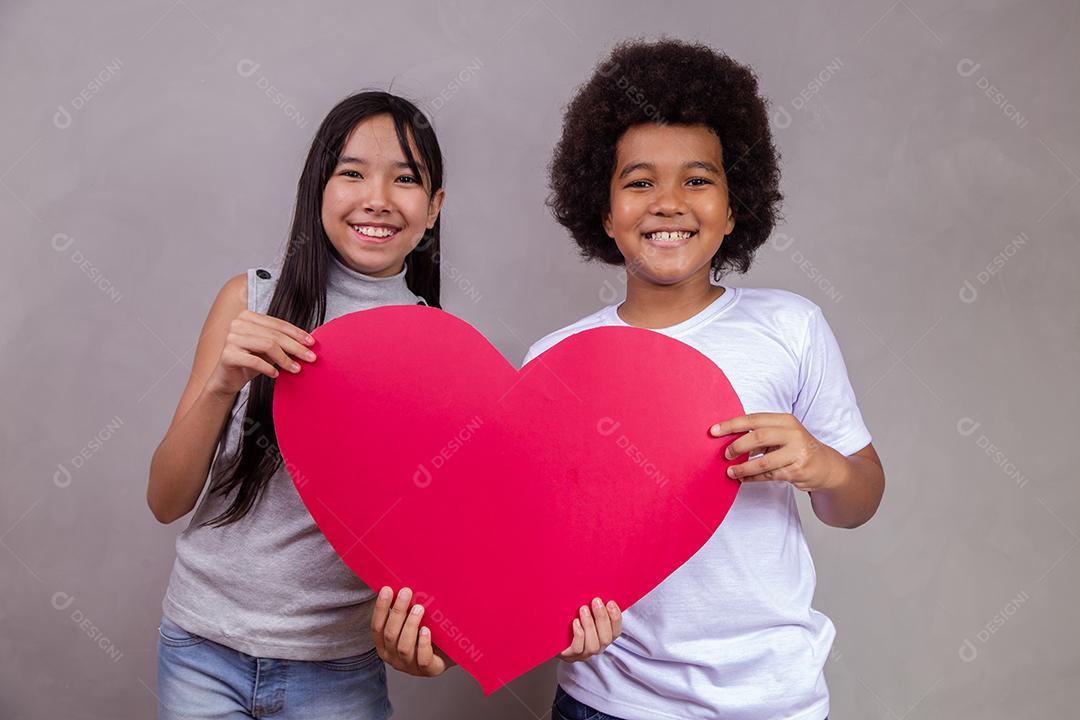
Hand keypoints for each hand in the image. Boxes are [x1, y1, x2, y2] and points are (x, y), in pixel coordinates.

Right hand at [207, 310, 315, 396]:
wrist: (227, 379)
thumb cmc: (250, 361)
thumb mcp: (268, 349)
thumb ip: (283, 342)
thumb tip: (308, 344)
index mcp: (248, 317)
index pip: (278, 324)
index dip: (297, 333)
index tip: (312, 343)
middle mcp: (238, 324)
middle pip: (274, 335)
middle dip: (296, 347)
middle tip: (310, 358)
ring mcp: (231, 338)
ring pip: (267, 345)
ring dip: (285, 359)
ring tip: (296, 369)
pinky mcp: (227, 355)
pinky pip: (254, 361)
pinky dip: (268, 368)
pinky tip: (276, 375)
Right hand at [371, 587, 452, 676]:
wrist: (451, 652)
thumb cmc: (428, 632)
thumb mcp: (413, 620)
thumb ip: (406, 608)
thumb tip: (402, 584)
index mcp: (385, 645)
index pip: (377, 627)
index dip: (380, 608)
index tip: (387, 589)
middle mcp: (394, 658)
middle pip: (390, 635)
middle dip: (398, 612)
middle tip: (407, 592)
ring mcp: (410, 666)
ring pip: (404, 647)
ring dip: (410, 625)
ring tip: (419, 608)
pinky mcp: (428, 670)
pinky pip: (422, 660)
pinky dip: (423, 644)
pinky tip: (427, 630)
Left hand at [558, 598, 621, 662]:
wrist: (550, 634)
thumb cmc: (569, 621)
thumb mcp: (583, 612)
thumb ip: (593, 606)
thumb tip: (598, 593)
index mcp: (602, 637)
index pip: (616, 632)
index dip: (615, 618)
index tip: (610, 602)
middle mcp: (595, 647)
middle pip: (606, 639)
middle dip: (602, 618)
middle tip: (596, 601)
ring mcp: (583, 654)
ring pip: (593, 646)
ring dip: (590, 625)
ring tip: (583, 609)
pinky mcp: (570, 655)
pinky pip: (578, 648)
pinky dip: (579, 635)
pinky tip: (575, 622)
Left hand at [710, 413, 844, 491]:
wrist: (825, 465)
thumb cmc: (796, 447)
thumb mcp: (782, 434)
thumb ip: (760, 434)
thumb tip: (728, 439)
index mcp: (785, 420)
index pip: (754, 419)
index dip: (732, 425)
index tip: (714, 431)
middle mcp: (792, 434)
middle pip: (758, 438)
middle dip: (737, 446)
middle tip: (725, 454)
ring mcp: (797, 453)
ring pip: (763, 462)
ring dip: (743, 468)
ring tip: (731, 472)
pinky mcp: (797, 471)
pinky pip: (768, 475)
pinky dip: (753, 477)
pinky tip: (744, 478)